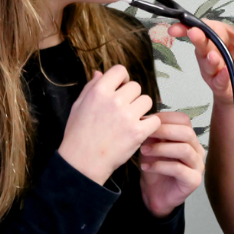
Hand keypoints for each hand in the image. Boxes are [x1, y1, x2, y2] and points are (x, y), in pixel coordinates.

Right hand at [58, 65, 160, 184]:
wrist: (82, 163)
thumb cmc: (78, 135)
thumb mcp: (78, 106)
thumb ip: (90, 87)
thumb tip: (99, 72)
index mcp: (99, 92)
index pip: (120, 70)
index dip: (122, 79)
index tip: (121, 89)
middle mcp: (114, 101)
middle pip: (136, 86)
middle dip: (132, 97)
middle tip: (124, 110)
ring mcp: (127, 116)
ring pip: (147, 101)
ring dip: (141, 109)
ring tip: (131, 120)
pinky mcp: (138, 132)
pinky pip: (155, 120)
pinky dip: (150, 125)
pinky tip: (140, 130)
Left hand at [138, 112, 205, 216]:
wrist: (154, 194)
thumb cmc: (155, 168)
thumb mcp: (151, 146)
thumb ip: (153, 134)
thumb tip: (148, 120)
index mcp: (189, 139)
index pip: (184, 120)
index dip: (165, 118)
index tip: (146, 121)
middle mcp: (197, 150)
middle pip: (187, 133)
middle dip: (164, 131)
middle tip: (145, 133)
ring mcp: (198, 166)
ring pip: (184, 149)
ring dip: (161, 148)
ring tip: (143, 151)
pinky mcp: (194, 181)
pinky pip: (179, 169)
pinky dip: (160, 166)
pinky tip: (146, 167)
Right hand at [167, 16, 233, 105]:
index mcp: (215, 36)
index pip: (199, 27)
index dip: (186, 26)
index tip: (176, 26)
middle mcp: (209, 51)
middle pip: (201, 44)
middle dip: (197, 39)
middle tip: (193, 33)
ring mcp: (212, 69)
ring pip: (208, 64)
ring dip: (210, 60)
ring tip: (213, 56)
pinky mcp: (219, 84)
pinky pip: (219, 81)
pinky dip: (221, 77)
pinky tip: (225, 72)